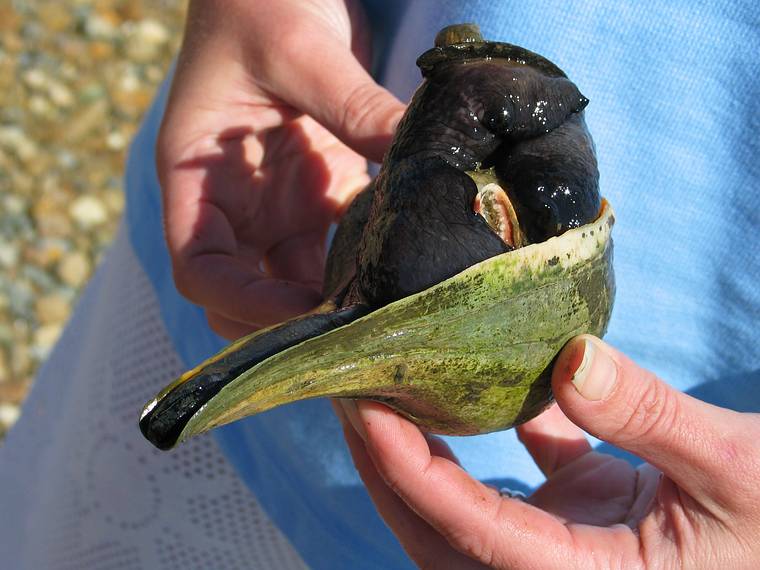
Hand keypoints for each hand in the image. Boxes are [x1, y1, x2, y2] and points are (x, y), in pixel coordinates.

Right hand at [157, 0, 403, 338]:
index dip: (244, 303)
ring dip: (332, 302)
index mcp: (197, 181)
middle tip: (352, 326)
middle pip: (245, 297)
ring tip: (383, 307)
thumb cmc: (260, 5)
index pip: (201, 269)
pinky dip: (363, 266)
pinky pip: (339, 251)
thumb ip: (352, 104)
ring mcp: (277, 210)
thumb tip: (418, 155)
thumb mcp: (299, 49)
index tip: (306, 311)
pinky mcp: (318, 200)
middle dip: (289, 322)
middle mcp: (234, 209)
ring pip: (296, 284)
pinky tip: (399, 268)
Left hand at [336, 335, 759, 568]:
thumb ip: (653, 418)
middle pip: (442, 535)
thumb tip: (568, 357)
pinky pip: (512, 487)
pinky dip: (479, 444)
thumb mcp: (741, 470)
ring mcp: (569, 548)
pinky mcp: (583, 520)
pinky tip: (465, 390)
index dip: (411, 471)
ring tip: (384, 391)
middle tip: (350, 392)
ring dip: (417, 459)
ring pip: (462, 517)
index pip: (476, 533)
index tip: (366, 406)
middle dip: (385, 469)